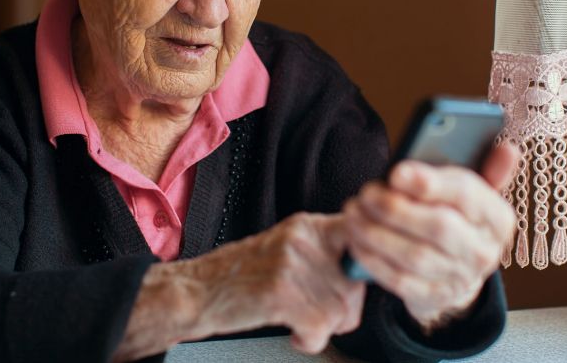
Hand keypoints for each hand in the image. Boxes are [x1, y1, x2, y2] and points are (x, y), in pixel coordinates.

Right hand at [114, 212, 365, 360]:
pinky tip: (292, 333)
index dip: (366, 266)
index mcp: (307, 225)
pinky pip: (321, 329)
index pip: (361, 237)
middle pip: (356, 285)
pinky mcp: (281, 293)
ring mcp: (292, 264)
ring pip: (341, 311)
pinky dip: (309, 340)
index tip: (357, 282)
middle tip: (316, 313)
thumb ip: (327, 252)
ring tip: (297, 320)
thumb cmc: (243, 277)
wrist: (197, 292)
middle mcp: (303, 239)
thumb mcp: (288, 248)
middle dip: (343, 310)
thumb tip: (369, 268)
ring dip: (323, 327)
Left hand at [342, 142, 518, 329]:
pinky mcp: (433, 296)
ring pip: (415, 256)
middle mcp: (483, 250)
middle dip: (396, 208)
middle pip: (439, 228)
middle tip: (365, 192)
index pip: (467, 195)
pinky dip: (373, 260)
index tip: (396, 172)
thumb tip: (507, 148)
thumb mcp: (472, 193)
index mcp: (497, 217)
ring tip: (352, 211)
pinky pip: (400, 281)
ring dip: (377, 233)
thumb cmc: (458, 217)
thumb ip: (484, 169)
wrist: (458, 270)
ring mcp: (460, 278)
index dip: (430, 183)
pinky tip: (355, 240)